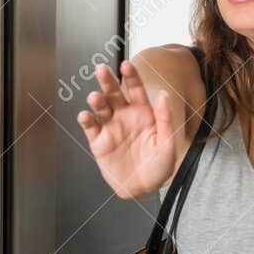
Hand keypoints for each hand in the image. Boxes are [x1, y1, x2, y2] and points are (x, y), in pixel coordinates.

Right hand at [76, 59, 177, 198]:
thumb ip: (165, 118)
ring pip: (101, 108)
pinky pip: (91, 127)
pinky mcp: (98, 142)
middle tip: (101, 69)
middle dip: (108, 81)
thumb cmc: (159, 166)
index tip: (126, 65)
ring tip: (95, 98)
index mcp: (143, 112)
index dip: (131, 76)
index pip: (136, 89)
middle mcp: (125, 116)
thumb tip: (164, 93)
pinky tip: (86, 115)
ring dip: (97, 100)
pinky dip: (86, 120)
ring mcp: (111, 127)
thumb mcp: (168, 143)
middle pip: (114, 93)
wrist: (144, 188)